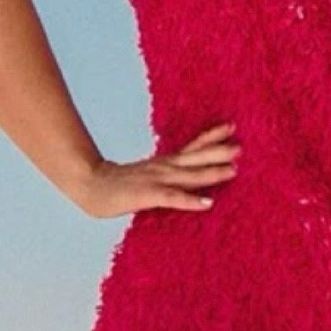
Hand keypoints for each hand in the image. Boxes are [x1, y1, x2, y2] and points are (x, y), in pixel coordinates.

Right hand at [76, 121, 240, 218]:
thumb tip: (183, 179)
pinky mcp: (149, 195)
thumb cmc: (117, 185)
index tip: (230, 127)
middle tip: (240, 145)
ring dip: (212, 172)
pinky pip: (174, 198)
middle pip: (196, 157)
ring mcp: (157, 180)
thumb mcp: (146, 176)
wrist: (90, 185)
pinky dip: (191, 200)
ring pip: (189, 175)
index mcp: (164, 163)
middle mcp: (164, 168)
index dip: (211, 137)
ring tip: (233, 170)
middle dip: (219, 151)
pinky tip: (208, 203)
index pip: (192, 147)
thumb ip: (165, 177)